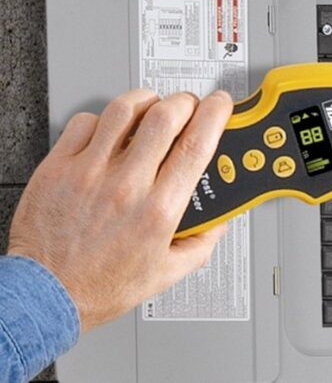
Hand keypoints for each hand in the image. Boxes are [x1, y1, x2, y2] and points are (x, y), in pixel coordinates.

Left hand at [7, 89, 233, 332]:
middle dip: (185, 101)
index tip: (221, 106)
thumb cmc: (99, 286)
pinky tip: (110, 130)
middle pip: (165, 116)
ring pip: (124, 110)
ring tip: (151, 106)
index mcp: (159, 210)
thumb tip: (219, 222)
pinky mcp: (57, 168)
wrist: (45, 296)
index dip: (215, 115)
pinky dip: (103, 119)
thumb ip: (201, 244)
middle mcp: (126, 186)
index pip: (197, 144)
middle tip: (188, 106)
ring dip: (146, 100)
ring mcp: (89, 173)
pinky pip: (84, 122)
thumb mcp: (166, 273)